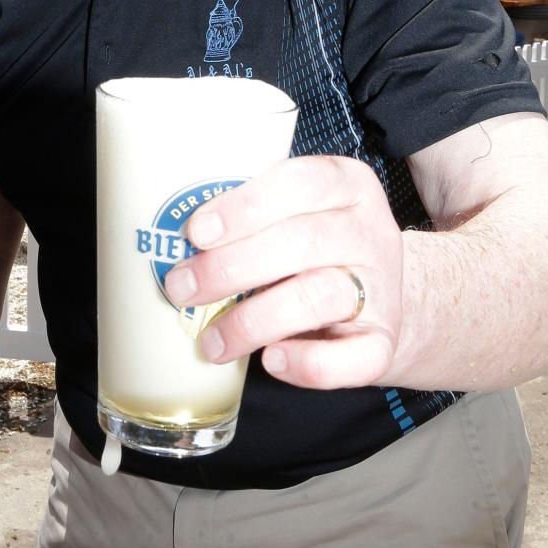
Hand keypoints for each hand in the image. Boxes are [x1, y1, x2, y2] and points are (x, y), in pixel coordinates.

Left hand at [162, 155, 402, 390]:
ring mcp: (381, 288)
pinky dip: (309, 364)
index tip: (197, 231)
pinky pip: (355, 359)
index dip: (246, 207)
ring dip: (253, 321)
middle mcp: (369, 231)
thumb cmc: (311, 248)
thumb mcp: (291, 214)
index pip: (302, 183)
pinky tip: (271, 360)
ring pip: (320, 297)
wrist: (378, 296)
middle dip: (231, 267)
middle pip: (302, 242)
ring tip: (210, 341)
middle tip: (181, 288)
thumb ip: (247, 217)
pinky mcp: (384, 340)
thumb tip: (163, 237)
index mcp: (346, 185)